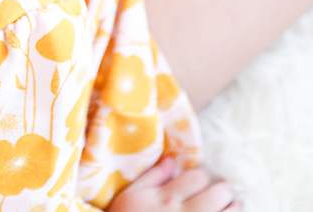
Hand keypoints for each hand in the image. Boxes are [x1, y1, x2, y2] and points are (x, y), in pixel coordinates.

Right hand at [109, 159, 240, 211]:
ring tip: (235, 205)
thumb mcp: (130, 197)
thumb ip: (151, 177)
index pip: (197, 177)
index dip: (201, 178)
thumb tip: (171, 160)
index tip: (200, 184)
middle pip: (219, 193)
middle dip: (224, 190)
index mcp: (168, 199)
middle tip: (225, 192)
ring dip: (236, 207)